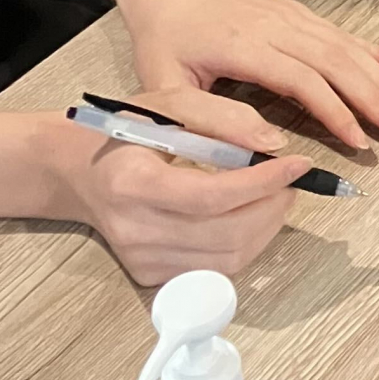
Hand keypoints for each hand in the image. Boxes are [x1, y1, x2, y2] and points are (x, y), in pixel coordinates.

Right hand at [53, 85, 316, 284]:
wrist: (79, 169)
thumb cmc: (126, 131)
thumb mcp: (171, 103)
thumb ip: (224, 118)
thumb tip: (274, 145)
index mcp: (134, 184)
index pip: (213, 196)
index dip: (264, 182)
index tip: (299, 164)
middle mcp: (135, 230)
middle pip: (226, 235)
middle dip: (273, 206)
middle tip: (291, 180)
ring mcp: (141, 260)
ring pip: (227, 260)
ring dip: (265, 228)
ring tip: (275, 195)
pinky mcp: (150, 276)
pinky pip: (213, 270)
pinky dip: (243, 244)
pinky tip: (247, 215)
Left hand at [118, 0, 378, 152]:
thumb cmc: (163, 37)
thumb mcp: (164, 86)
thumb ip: (208, 118)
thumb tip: (266, 146)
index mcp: (243, 46)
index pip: (302, 80)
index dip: (335, 112)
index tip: (358, 141)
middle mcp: (275, 26)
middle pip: (336, 61)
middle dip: (372, 97)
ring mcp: (289, 15)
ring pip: (343, 46)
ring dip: (377, 77)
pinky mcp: (294, 11)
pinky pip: (338, 31)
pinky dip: (368, 48)